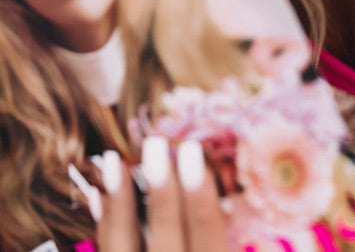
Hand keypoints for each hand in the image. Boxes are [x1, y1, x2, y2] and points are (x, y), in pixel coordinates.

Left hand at [96, 137, 228, 251]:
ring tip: (113, 160)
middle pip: (167, 236)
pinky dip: (105, 225)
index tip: (194, 153)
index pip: (205, 233)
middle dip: (162, 191)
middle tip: (156, 144)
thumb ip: (218, 236)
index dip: (200, 196)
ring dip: (120, 202)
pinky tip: (99, 195)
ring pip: (125, 246)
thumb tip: (223, 199)